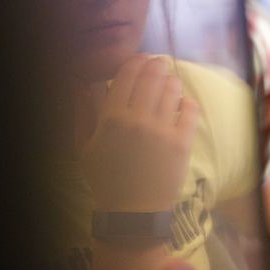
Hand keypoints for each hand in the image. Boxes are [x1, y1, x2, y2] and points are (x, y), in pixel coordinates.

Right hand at [76, 54, 199, 212]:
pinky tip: (183, 103)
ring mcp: (161, 131)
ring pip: (172, 89)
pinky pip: (190, 109)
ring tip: (170, 82)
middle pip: (151, 76)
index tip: (140, 59)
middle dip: (156, 65)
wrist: (133, 211)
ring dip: (172, 81)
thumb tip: (80, 79)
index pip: (126, 75)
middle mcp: (137, 120)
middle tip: (158, 63)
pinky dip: (187, 102)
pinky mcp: (182, 142)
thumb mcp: (84, 145)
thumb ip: (83, 110)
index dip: (135, 61)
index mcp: (111, 118)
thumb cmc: (106, 178)